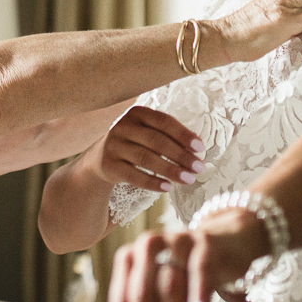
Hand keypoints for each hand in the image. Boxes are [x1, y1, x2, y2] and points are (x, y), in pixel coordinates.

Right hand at [88, 106, 204, 194]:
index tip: (201, 148)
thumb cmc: (135, 143)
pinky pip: (134, 176)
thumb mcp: (148, 132)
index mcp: (136, 113)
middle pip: (156, 141)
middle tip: (199, 168)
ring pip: (146, 159)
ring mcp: (114, 145)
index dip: (183, 134)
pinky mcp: (109, 165)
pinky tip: (168, 188)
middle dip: (181, 155)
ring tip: (189, 179)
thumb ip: (169, 136)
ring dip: (171, 170)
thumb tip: (197, 149)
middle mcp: (123, 126)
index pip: (163, 121)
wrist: (101, 157)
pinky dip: (153, 182)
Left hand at [107, 215, 262, 301]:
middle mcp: (147, 247)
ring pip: (168, 285)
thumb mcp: (164, 294)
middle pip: (141, 296)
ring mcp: (175, 241)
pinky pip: (199, 268)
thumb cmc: (188, 275)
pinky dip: (198, 293)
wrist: (228, 243)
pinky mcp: (205, 241)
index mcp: (128, 259)